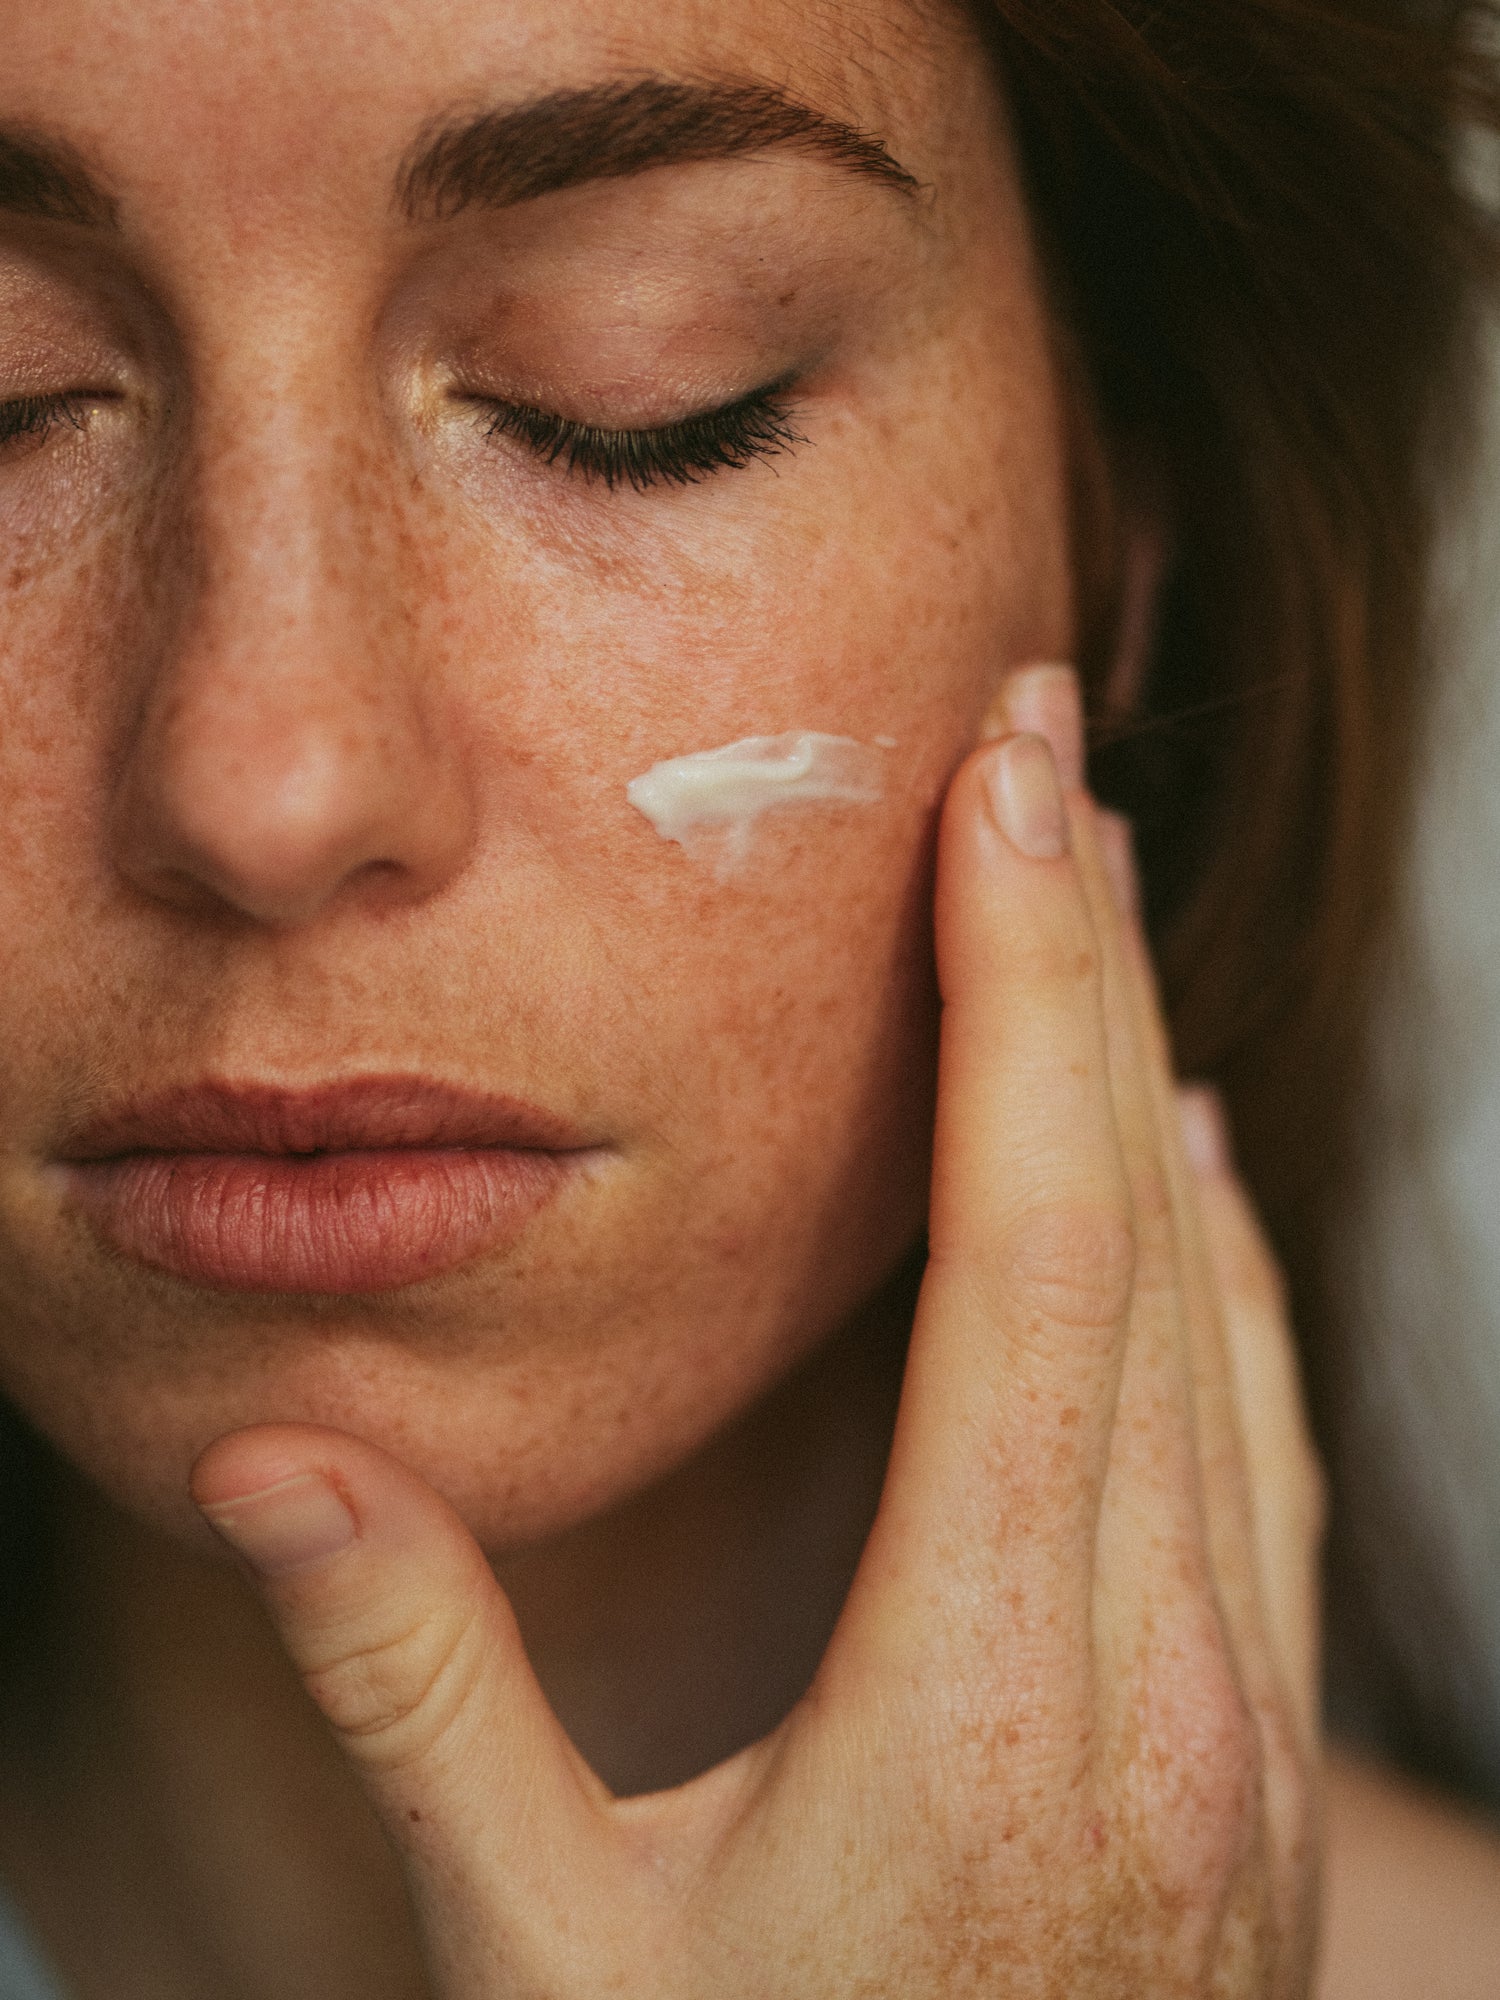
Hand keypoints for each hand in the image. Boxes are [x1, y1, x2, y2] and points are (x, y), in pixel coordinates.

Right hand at [191, 663, 1322, 1997]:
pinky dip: (1222, 1259)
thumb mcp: (540, 1963)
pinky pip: (1256, 1427)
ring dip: (1147, 1081)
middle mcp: (1163, 1668)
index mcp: (994, 1686)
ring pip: (1219, 1309)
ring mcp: (1238, 1707)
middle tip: (1040, 745)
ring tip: (1086, 900)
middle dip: (1086, 958)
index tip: (1003, 784)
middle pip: (1146, 1227)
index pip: (1036, 1245)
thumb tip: (264, 1453)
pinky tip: (1190, 1174)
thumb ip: (414, 1694)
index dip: (1018, 988)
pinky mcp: (1251, 1741)